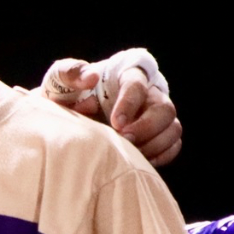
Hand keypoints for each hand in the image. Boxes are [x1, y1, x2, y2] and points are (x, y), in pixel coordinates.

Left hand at [40, 54, 181, 167]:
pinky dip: (160, 156)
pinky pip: (172, 146)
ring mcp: (157, 116)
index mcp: (127, 75)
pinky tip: (137, 160)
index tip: (116, 123)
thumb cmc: (70, 93)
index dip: (130, 104)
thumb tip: (89, 78)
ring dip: (154, 144)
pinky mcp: (159, 135)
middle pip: (165, 109)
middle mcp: (149, 94)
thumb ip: (70, 73)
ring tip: (130, 153)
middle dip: (147, 127)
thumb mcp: (61, 79)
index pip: (137, 85)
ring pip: (172, 129)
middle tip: (125, 140)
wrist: (72, 115)